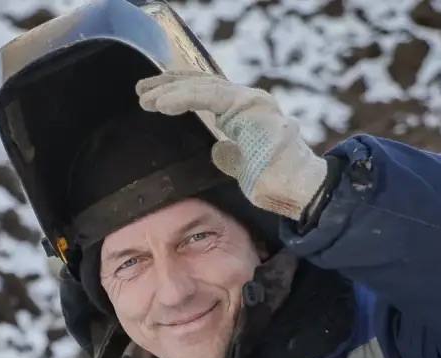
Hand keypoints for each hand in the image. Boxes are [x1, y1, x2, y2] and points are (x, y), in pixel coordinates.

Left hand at [136, 72, 327, 220]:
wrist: (300, 191)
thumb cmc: (276, 184)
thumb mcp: (244, 169)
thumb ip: (230, 155)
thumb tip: (217, 150)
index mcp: (246, 112)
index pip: (207, 93)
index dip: (178, 91)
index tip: (152, 99)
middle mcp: (249, 100)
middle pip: (202, 82)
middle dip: (169, 84)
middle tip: (140, 89)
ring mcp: (251, 100)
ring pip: (203, 85)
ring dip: (170, 90)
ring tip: (145, 97)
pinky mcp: (250, 106)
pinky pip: (210, 96)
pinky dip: (183, 97)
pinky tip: (162, 104)